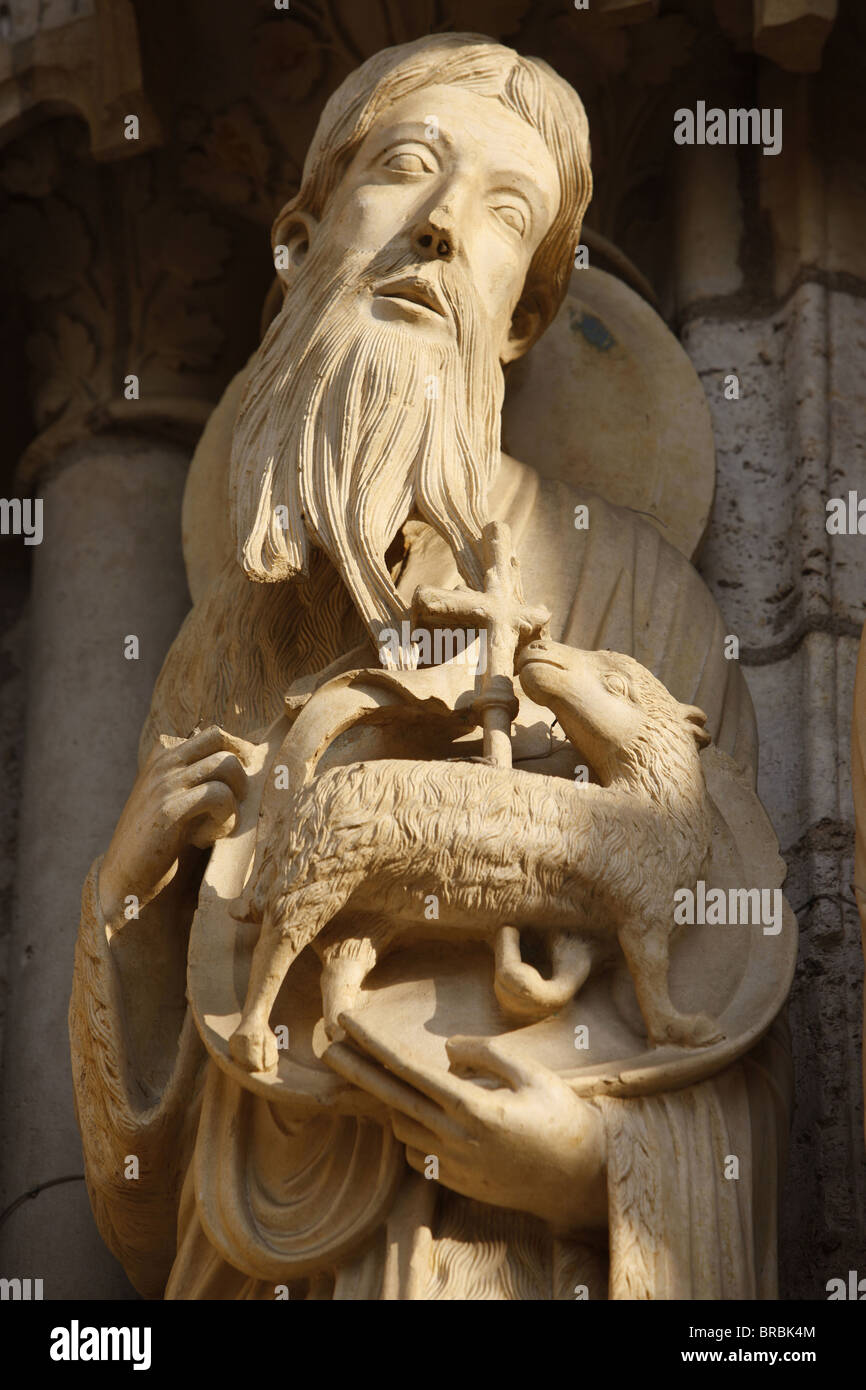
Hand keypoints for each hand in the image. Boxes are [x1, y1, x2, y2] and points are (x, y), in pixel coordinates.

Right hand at [98, 725, 253, 927]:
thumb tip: (246, 766)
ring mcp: (166, 783)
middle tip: (236, 802)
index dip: (238, 755)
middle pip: (222, 741)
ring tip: (220, 823)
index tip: (240, 786)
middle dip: (241, 769)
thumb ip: (196, 780)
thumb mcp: (174, 801)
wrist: (125, 877)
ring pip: (227, 765)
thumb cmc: (159, 842)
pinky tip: (207, 837)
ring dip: (235, 798)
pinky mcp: (170, 810)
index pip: (215, 735)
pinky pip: (219, 796)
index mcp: (164, 757)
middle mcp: (164, 763)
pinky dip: (225, 819)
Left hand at [325, 1012, 607, 1235]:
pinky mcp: (457, 1183)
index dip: (372, 1044)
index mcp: (472, 1107)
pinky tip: (423, 1115)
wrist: (582, 1178)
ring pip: (403, 1127)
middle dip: (355, 1070)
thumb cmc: (562, 1117)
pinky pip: (418, 1153)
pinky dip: (413, 1131)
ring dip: (391, 1100)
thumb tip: (446, 1050)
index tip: (346, 1024)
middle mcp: (455, 1139)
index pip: (407, 1070)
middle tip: (326, 1047)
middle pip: (390, 1099)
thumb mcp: (532, 1073)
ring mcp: (454, 1165)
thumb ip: (485, 1055)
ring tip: (384, 1075)